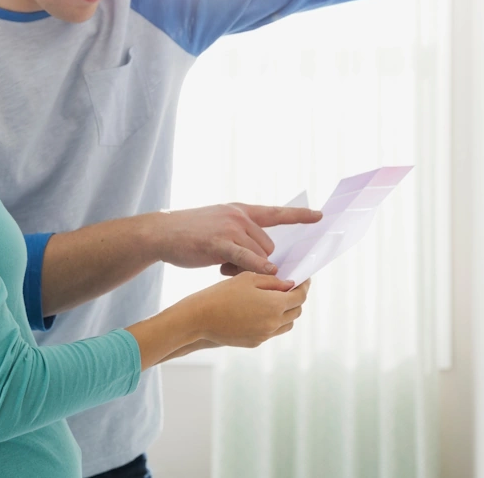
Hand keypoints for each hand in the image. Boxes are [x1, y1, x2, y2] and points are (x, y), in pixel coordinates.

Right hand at [150, 203, 320, 275]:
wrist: (162, 232)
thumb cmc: (191, 233)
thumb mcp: (221, 225)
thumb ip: (242, 235)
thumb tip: (263, 256)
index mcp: (242, 210)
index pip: (277, 212)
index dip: (299, 215)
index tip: (320, 216)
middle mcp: (240, 216)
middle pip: (269, 245)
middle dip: (260, 261)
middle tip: (232, 266)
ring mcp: (230, 228)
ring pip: (260, 254)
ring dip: (249, 268)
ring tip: (222, 267)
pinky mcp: (219, 242)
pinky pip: (247, 257)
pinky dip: (259, 266)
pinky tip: (268, 272)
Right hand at [179, 273, 309, 348]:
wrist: (200, 318)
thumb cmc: (222, 294)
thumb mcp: (249, 279)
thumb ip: (273, 281)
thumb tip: (290, 284)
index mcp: (275, 305)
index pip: (300, 296)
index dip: (304, 286)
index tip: (303, 279)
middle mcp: (273, 323)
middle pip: (297, 311)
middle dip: (296, 298)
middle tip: (289, 288)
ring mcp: (264, 335)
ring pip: (287, 324)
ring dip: (287, 312)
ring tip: (276, 300)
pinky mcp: (255, 342)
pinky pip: (272, 332)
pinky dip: (273, 321)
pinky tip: (261, 311)